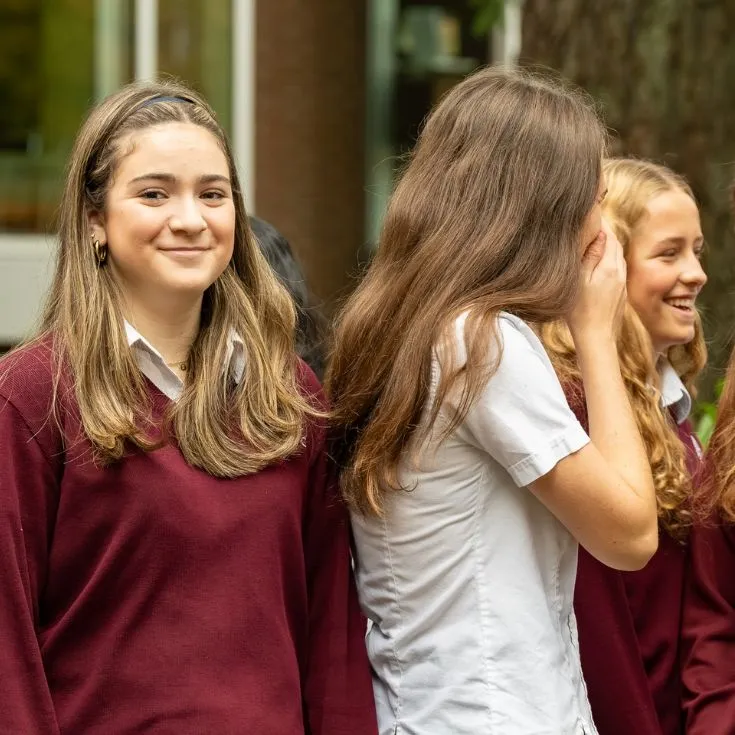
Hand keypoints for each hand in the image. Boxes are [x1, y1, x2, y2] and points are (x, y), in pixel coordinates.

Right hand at [566, 217, 626, 343]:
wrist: (597, 338)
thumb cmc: (581, 312)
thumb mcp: (579, 281)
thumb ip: (590, 256)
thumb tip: (598, 234)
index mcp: (609, 266)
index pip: (608, 235)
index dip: (599, 222)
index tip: (589, 212)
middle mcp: (619, 271)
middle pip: (615, 243)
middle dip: (605, 231)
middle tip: (590, 220)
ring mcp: (621, 282)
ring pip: (617, 256)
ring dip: (607, 245)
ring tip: (593, 238)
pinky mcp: (620, 292)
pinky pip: (616, 268)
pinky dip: (608, 259)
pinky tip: (598, 262)